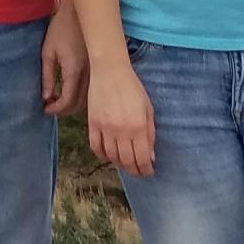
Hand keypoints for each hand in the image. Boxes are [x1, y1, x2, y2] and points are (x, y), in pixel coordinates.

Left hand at [41, 3, 88, 115]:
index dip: (55, 109)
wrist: (79, 13)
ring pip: (87, 99)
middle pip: (79, 105)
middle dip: (63, 110)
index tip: (44, 109)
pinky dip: (80, 96)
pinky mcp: (97, 67)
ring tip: (56, 99)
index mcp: (74, 71)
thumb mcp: (47, 52)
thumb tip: (45, 97)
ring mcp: (95, 71)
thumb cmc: (60, 30)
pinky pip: (90, 89)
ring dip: (72, 104)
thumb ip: (47, 76)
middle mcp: (88, 74)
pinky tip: (68, 90)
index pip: (67, 101)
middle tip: (49, 106)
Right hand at [87, 62, 155, 176]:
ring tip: (125, 163)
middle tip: (138, 171)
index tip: (148, 171)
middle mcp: (121, 131)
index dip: (146, 169)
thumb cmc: (133, 88)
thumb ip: (150, 133)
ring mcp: (105, 128)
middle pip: (126, 161)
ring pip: (111, 156)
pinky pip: (95, 147)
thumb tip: (150, 156)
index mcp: (138, 127)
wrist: (109, 71)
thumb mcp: (148, 109)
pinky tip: (109, 155)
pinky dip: (102, 155)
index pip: (142, 158)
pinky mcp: (92, 124)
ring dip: (119, 164)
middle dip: (134, 170)